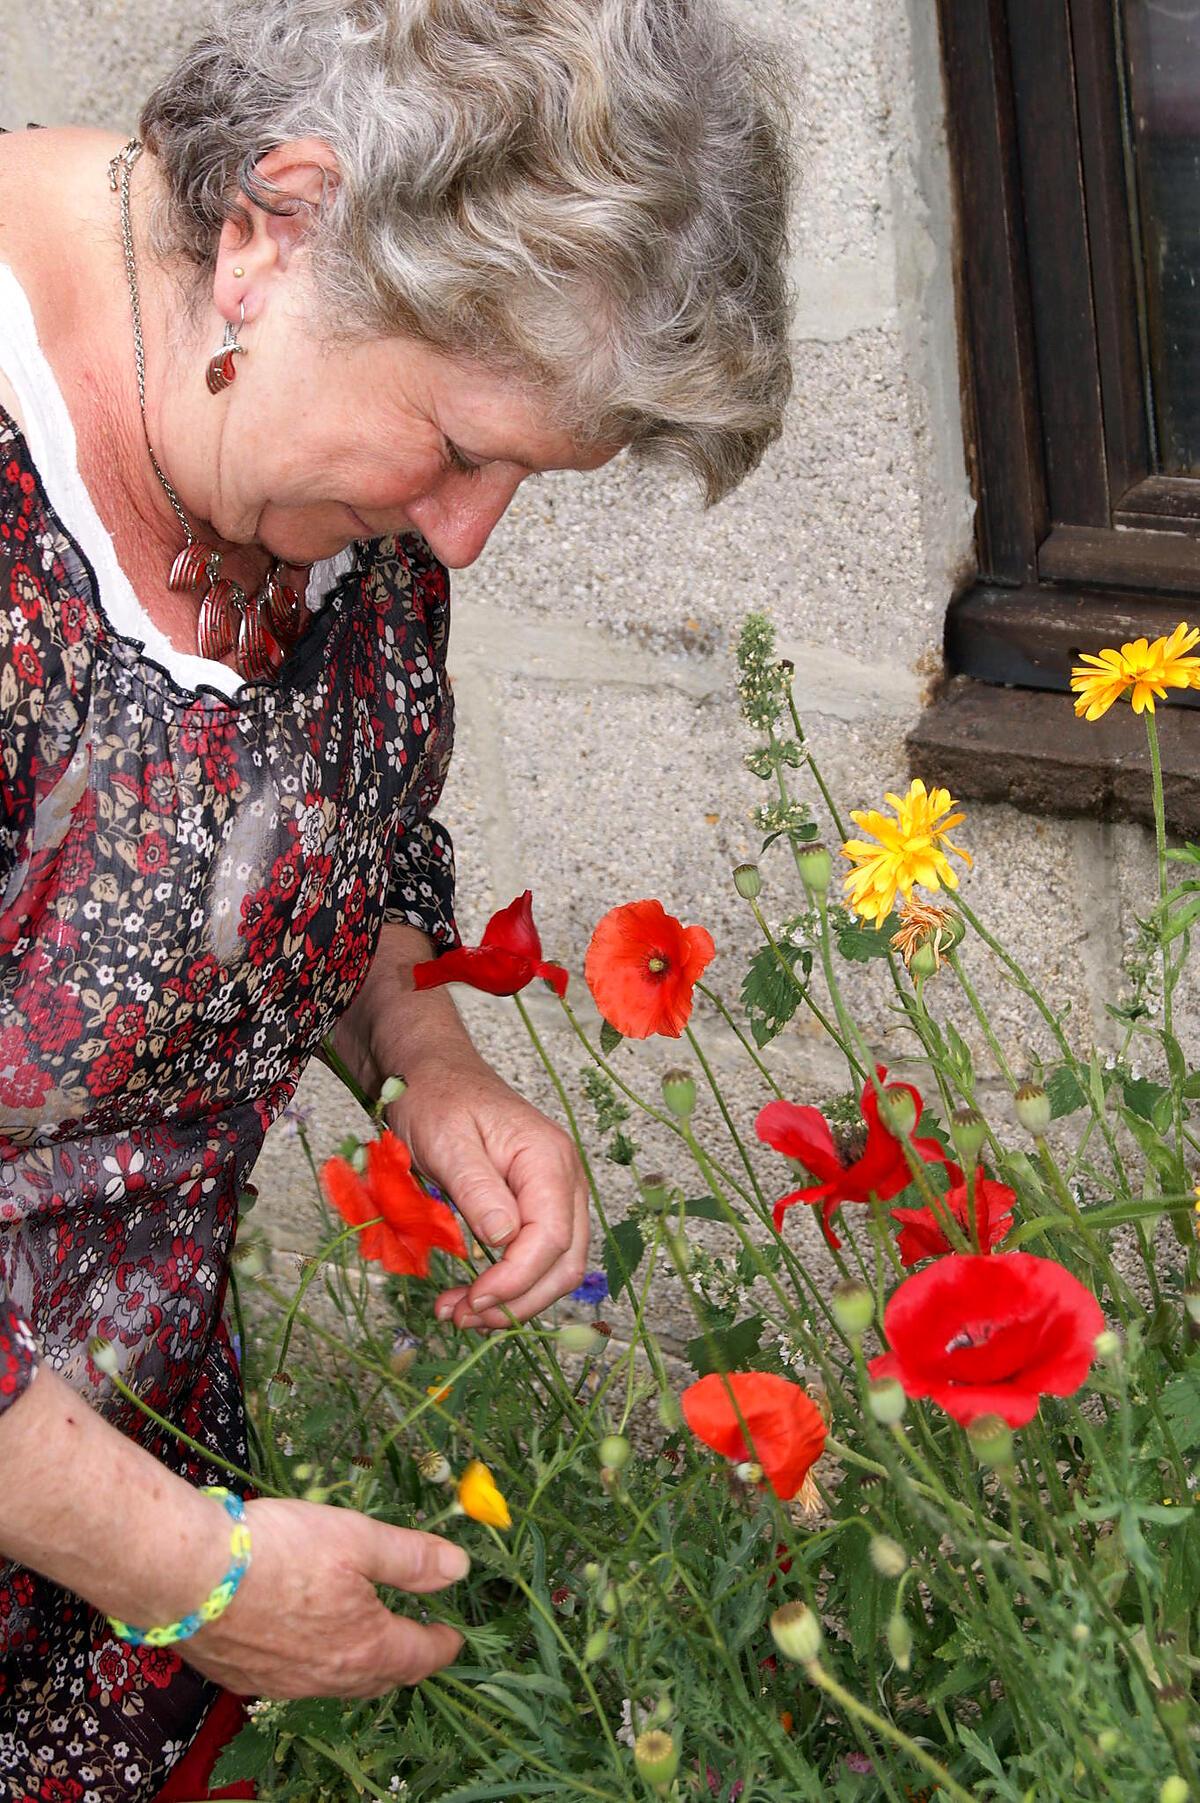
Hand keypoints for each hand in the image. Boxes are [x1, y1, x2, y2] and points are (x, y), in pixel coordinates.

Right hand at [185, 1499, 466, 1698]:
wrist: (185, 1575)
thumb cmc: (278, 1551)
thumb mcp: (358, 1539)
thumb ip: (411, 1559)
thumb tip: (459, 1569)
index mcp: (364, 1648)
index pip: (418, 1656)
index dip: (441, 1646)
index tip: (454, 1639)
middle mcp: (326, 1678)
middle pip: (378, 1677)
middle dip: (402, 1660)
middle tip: (415, 1641)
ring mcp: (281, 1683)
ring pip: (334, 1682)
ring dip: (358, 1664)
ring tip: (365, 1643)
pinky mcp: (242, 1676)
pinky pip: (293, 1678)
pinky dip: (313, 1663)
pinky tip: (304, 1642)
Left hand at [389, 1054, 589, 1330]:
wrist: (434, 1074)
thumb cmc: (437, 1099)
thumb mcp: (448, 1141)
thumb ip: (478, 1189)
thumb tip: (503, 1239)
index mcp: (548, 1160)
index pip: (550, 1239)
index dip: (515, 1281)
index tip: (471, 1302)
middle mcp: (564, 1179)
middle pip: (564, 1262)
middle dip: (517, 1301)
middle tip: (462, 1317)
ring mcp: (556, 1193)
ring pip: (555, 1266)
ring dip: (513, 1300)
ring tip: (460, 1312)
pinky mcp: (537, 1206)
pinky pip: (538, 1256)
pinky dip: (510, 1283)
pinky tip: (473, 1294)